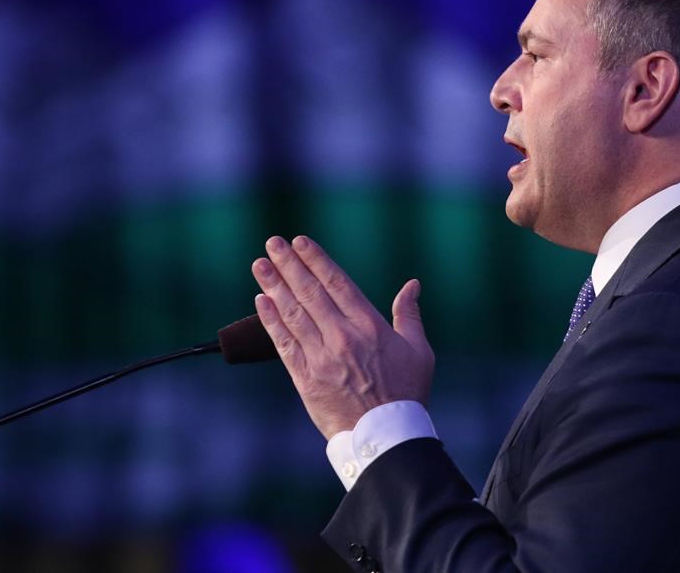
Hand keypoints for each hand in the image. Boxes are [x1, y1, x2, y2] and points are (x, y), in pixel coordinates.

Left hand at [251, 235, 434, 438]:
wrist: (386, 437)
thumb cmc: (407, 393)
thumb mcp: (419, 351)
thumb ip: (409, 314)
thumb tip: (412, 285)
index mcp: (370, 326)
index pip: (337, 283)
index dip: (316, 260)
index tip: (300, 242)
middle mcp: (343, 337)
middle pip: (310, 292)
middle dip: (289, 265)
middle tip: (272, 244)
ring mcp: (322, 357)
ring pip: (293, 313)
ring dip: (274, 286)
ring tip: (260, 265)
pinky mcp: (306, 378)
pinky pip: (284, 344)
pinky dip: (271, 321)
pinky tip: (261, 301)